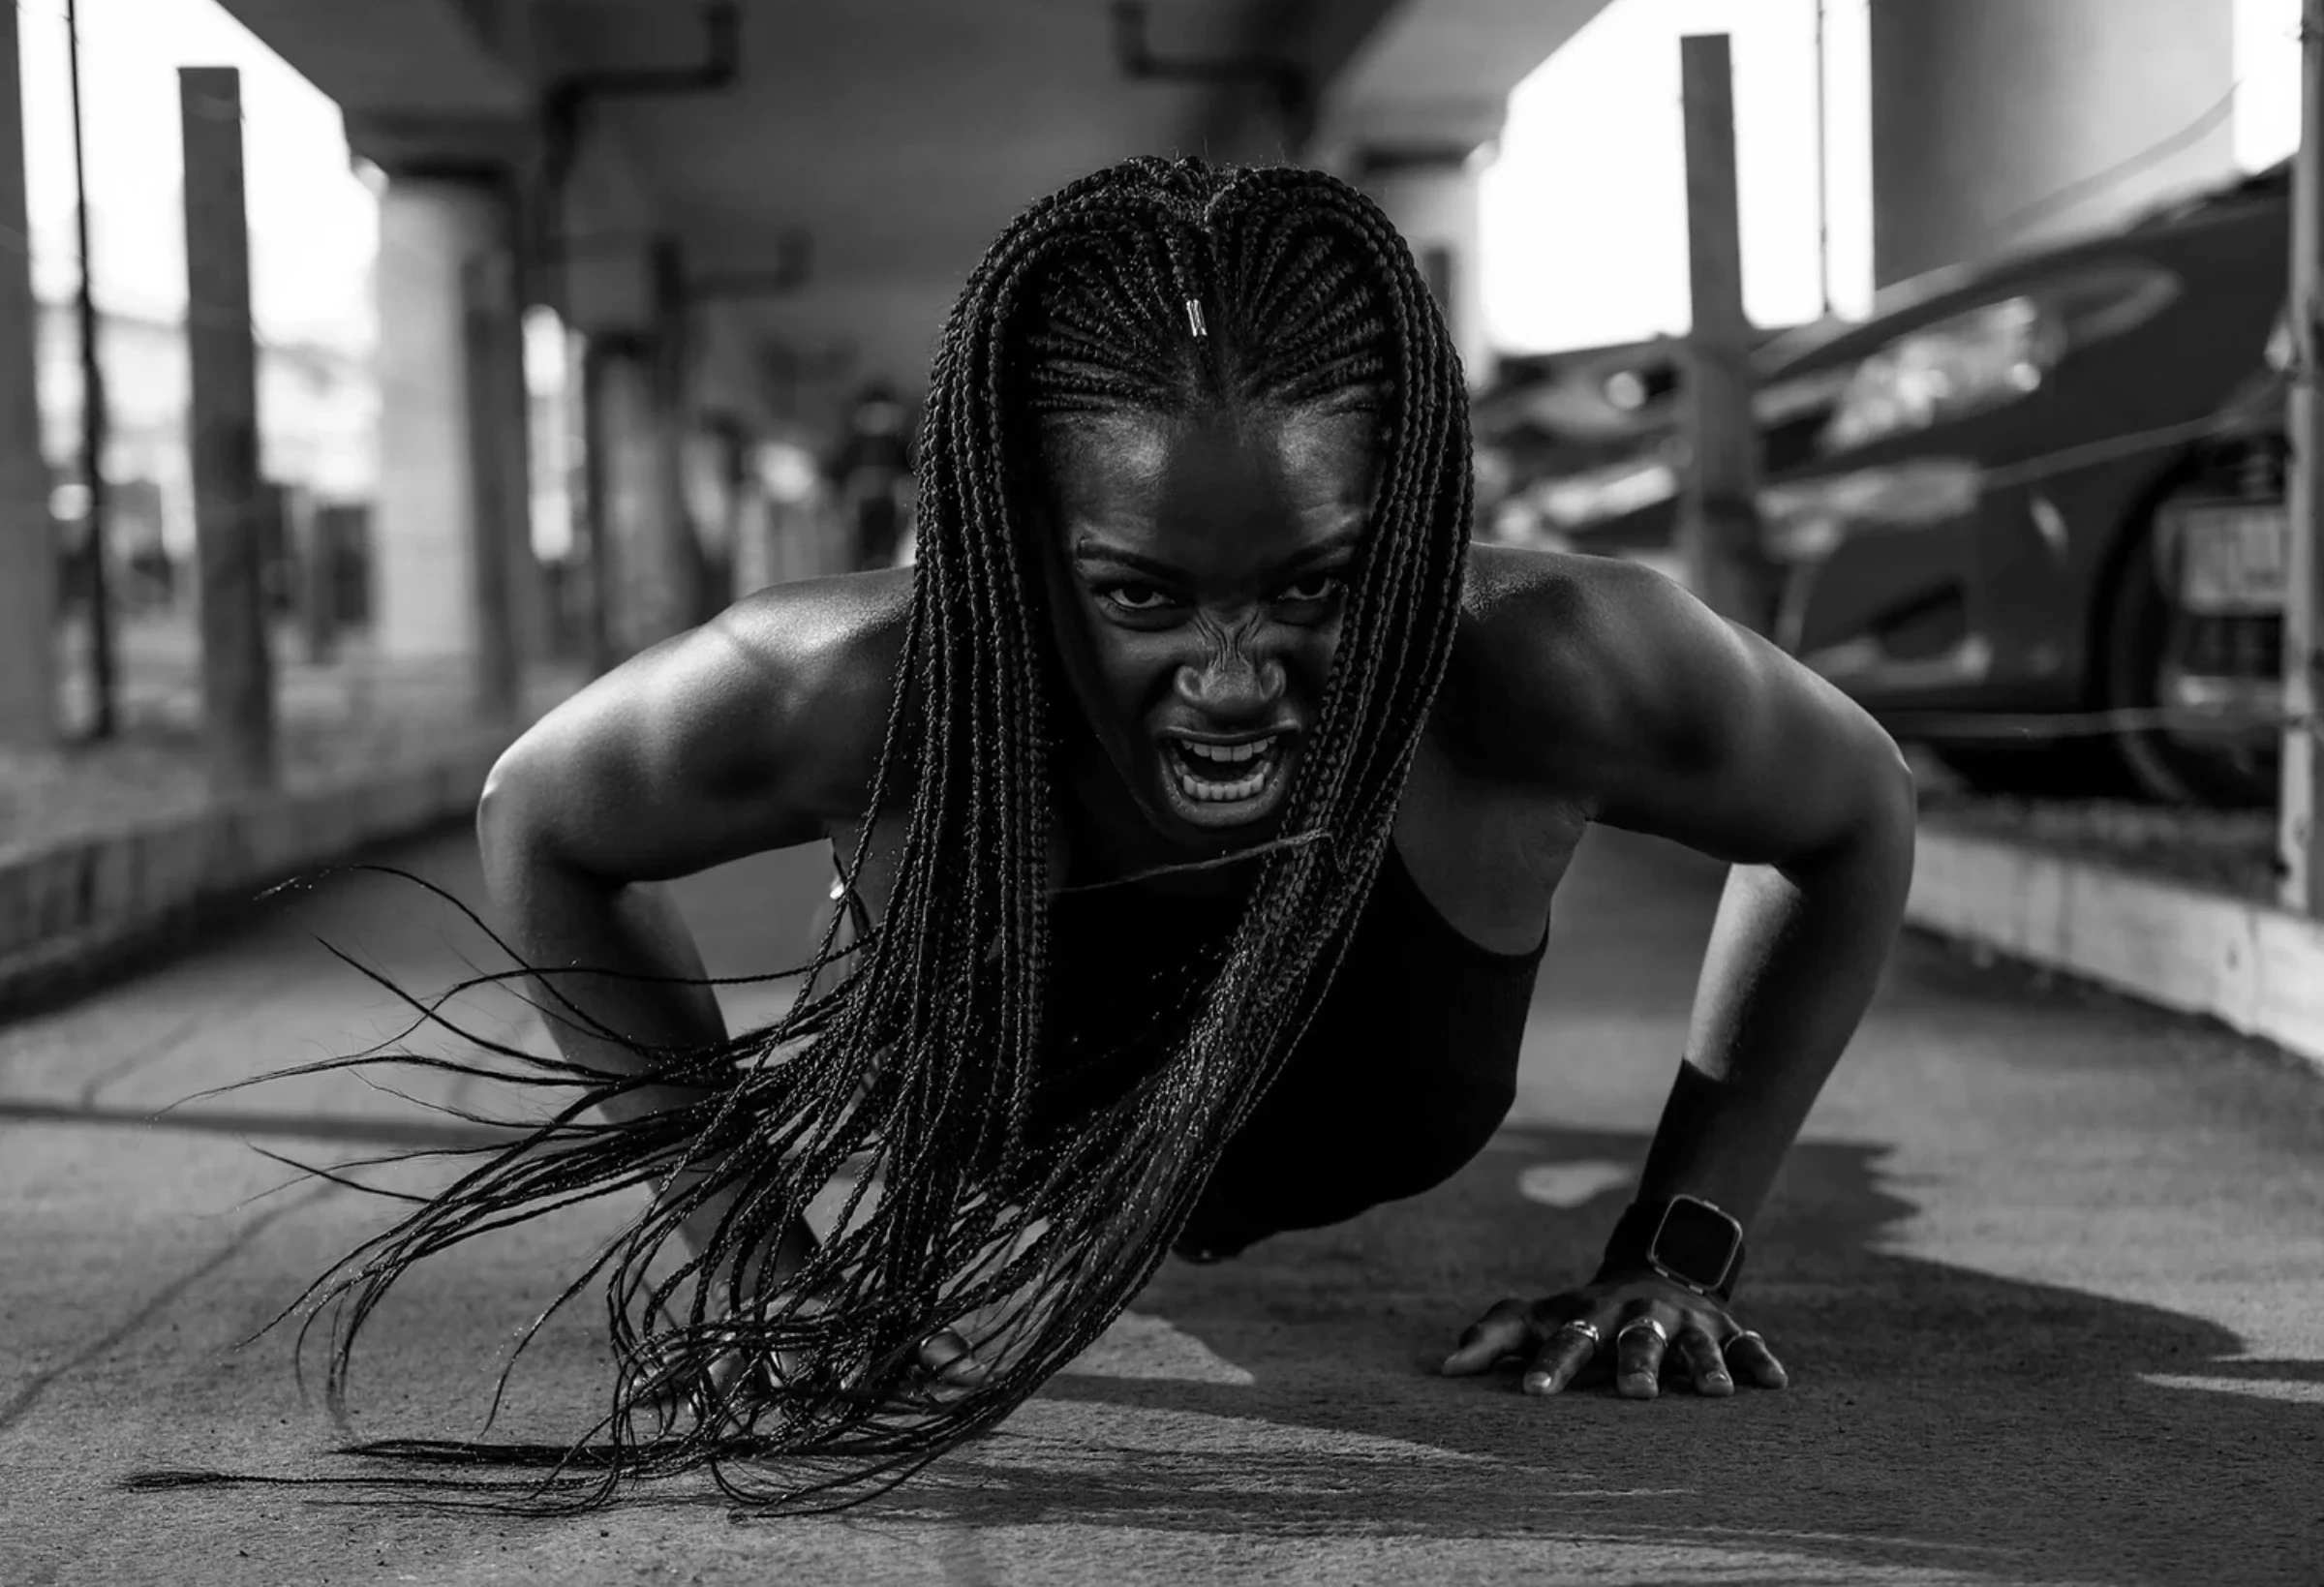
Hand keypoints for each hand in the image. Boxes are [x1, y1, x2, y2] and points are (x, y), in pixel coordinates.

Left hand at [1438, 1270, 1788, 1399]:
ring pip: (1693, 1346)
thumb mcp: (1540, 1316)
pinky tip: (1774, 1383)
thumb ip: (1493, 1336)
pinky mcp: (1723, 1331)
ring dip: (1703, 1367)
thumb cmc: (1583, 1313)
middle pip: (1635, 1340)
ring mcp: (1684, 1323)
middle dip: (1634, 1363)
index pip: (1564, 1340)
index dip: (1549, 1366)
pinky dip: (1759, 1361)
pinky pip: (1746, 1344)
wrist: (1655, 1267)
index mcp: (1589, 1315)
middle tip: (1635, 1393)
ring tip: (1713, 1393)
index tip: (1533, 1393)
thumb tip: (1444, 1369)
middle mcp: (1638, 1316)